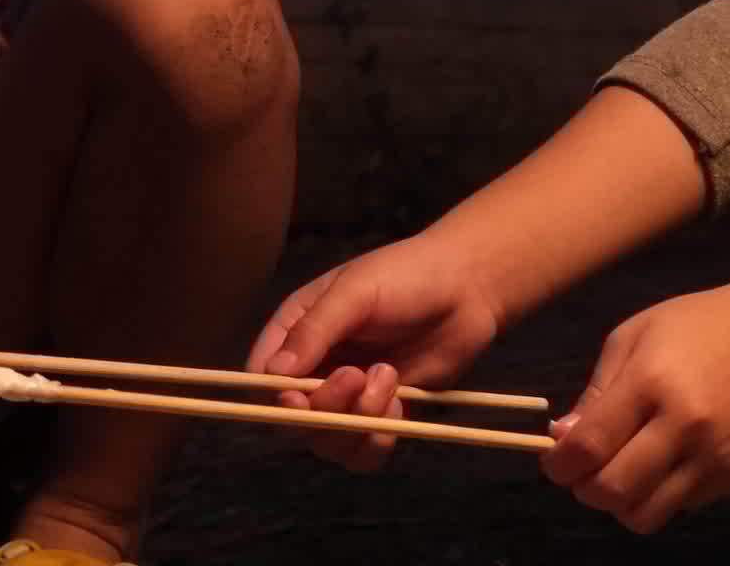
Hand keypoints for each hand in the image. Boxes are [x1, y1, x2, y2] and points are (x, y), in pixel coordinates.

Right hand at [246, 229, 506, 472]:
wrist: (467, 288)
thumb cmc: (407, 275)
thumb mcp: (355, 292)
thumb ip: (314, 331)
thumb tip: (272, 373)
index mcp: (297, 330)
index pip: (262, 379)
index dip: (274, 397)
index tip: (298, 398)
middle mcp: (317, 367)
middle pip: (296, 419)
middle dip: (327, 407)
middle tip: (359, 375)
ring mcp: (350, 396)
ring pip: (329, 442)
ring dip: (358, 424)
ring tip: (390, 379)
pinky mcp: (383, 414)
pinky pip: (364, 453)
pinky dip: (378, 441)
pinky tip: (399, 404)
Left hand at [539, 279, 729, 533]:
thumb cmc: (696, 326)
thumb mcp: (633, 337)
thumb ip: (596, 392)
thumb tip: (562, 439)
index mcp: (650, 383)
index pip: (588, 447)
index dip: (558, 465)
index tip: (554, 462)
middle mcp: (684, 426)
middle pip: (613, 491)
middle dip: (584, 490)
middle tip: (583, 472)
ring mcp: (714, 457)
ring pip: (646, 515)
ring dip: (620, 504)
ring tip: (620, 474)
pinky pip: (680, 507)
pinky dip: (658, 496)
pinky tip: (661, 465)